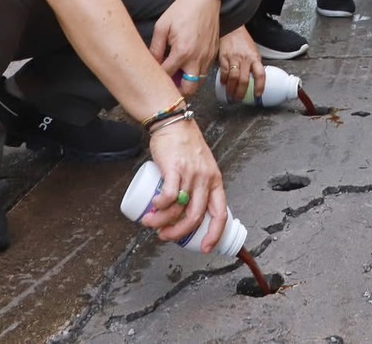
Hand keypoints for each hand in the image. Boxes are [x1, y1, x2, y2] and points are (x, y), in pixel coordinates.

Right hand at [143, 119, 228, 250]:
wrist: (174, 123)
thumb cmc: (185, 145)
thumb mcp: (201, 168)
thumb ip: (198, 186)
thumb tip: (184, 211)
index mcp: (215, 181)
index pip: (220, 213)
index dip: (214, 234)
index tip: (205, 247)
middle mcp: (205, 179)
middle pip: (195, 216)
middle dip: (179, 233)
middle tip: (165, 237)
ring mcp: (191, 174)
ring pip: (179, 209)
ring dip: (162, 222)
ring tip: (151, 223)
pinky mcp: (174, 168)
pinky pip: (169, 195)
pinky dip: (160, 206)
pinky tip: (153, 208)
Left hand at [150, 0, 221, 97]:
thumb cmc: (181, 11)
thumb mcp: (162, 27)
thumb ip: (155, 48)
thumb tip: (151, 63)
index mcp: (182, 52)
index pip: (167, 76)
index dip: (158, 78)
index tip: (152, 76)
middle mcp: (197, 58)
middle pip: (189, 89)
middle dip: (177, 90)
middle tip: (168, 82)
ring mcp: (207, 57)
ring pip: (199, 83)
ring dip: (188, 82)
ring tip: (177, 73)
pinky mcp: (213, 54)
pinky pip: (205, 71)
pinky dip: (196, 72)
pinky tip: (187, 63)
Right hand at [216, 27, 264, 102]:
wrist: (233, 30)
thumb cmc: (244, 42)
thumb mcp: (254, 52)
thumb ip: (254, 65)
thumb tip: (255, 80)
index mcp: (255, 58)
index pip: (260, 74)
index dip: (260, 86)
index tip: (258, 94)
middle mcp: (245, 59)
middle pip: (244, 80)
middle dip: (241, 92)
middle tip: (239, 99)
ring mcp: (234, 58)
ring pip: (233, 78)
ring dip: (232, 89)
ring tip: (231, 95)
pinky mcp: (224, 57)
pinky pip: (224, 72)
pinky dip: (224, 80)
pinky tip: (224, 83)